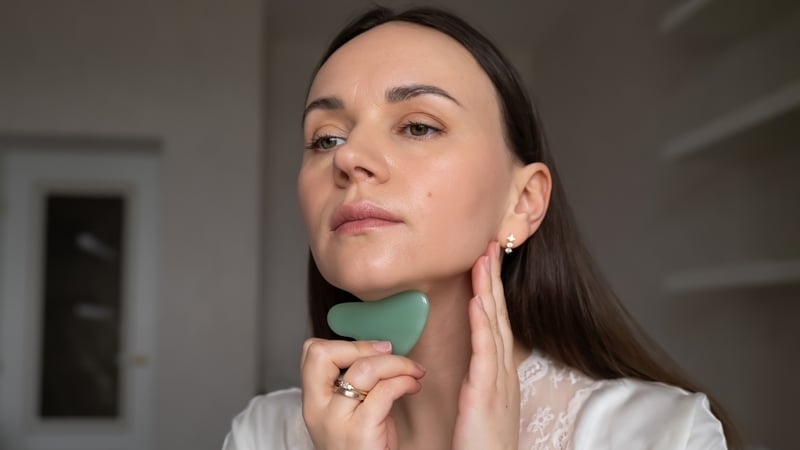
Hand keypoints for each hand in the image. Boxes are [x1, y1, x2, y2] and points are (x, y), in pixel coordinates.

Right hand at [300, 338, 425, 449]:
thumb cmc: (366, 449)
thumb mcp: (349, 413)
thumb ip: (354, 385)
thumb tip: (378, 350)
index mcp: (313, 402)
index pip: (311, 352)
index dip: (343, 344)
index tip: (372, 351)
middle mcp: (318, 410)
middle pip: (322, 353)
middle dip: (363, 345)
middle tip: (389, 352)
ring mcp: (337, 421)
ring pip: (363, 369)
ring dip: (396, 363)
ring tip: (413, 371)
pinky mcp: (361, 432)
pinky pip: (384, 391)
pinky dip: (404, 381)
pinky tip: (413, 386)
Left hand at [451, 241, 519, 449]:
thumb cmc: (482, 446)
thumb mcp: (480, 406)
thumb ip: (478, 381)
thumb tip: (473, 364)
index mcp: (500, 374)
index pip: (495, 322)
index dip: (491, 291)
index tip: (486, 263)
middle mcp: (503, 372)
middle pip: (498, 316)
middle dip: (493, 280)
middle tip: (490, 246)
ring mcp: (498, 381)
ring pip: (494, 326)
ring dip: (489, 290)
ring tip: (484, 260)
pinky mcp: (486, 394)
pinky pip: (485, 352)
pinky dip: (483, 323)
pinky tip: (480, 301)